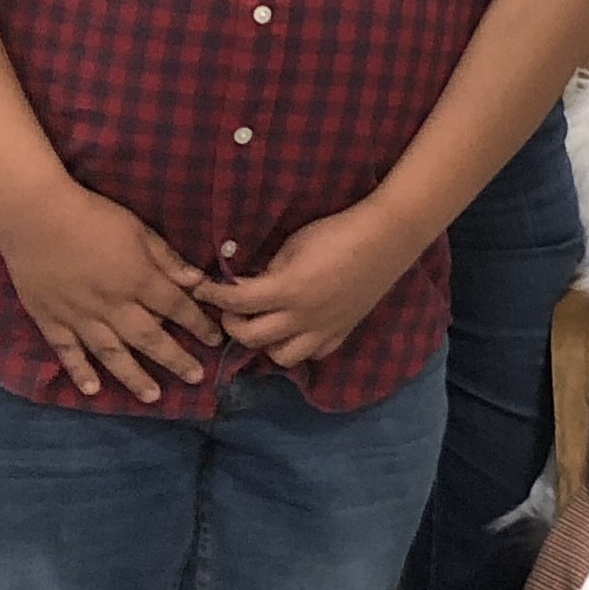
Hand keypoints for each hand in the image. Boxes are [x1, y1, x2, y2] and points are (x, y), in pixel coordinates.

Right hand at [0, 182, 214, 400]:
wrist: (33, 216)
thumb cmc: (91, 217)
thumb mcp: (138, 229)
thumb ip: (166, 259)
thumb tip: (198, 282)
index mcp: (137, 280)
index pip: (176, 308)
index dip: (198, 324)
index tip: (214, 340)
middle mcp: (112, 305)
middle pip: (149, 338)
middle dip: (175, 359)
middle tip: (195, 378)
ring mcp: (79, 316)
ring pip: (112, 353)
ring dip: (134, 377)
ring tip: (153, 397)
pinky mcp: (50, 320)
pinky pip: (67, 352)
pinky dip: (79, 372)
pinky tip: (92, 390)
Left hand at [194, 202, 420, 369]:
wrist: (387, 237)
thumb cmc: (337, 232)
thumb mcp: (293, 244)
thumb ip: (269, 269)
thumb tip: (249, 283)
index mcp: (288, 289)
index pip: (236, 302)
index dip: (213, 295)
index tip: (201, 287)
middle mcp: (302, 317)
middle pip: (251, 338)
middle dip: (233, 323)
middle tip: (232, 309)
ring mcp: (324, 329)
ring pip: (281, 357)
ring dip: (265, 344)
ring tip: (265, 325)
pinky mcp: (343, 331)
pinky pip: (313, 354)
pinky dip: (299, 347)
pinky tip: (297, 330)